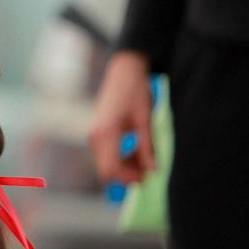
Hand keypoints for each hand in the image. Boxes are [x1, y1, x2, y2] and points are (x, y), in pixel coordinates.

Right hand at [89, 50, 155, 183]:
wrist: (124, 70)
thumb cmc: (135, 90)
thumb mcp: (145, 119)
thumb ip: (147, 147)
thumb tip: (153, 170)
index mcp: (105, 133)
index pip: (111, 169)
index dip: (129, 178)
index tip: (148, 177)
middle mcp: (95, 136)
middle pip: (107, 170)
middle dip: (127, 175)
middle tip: (149, 173)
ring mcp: (95, 134)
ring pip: (107, 163)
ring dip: (126, 167)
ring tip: (147, 161)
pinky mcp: (99, 132)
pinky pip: (107, 154)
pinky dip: (122, 158)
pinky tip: (138, 152)